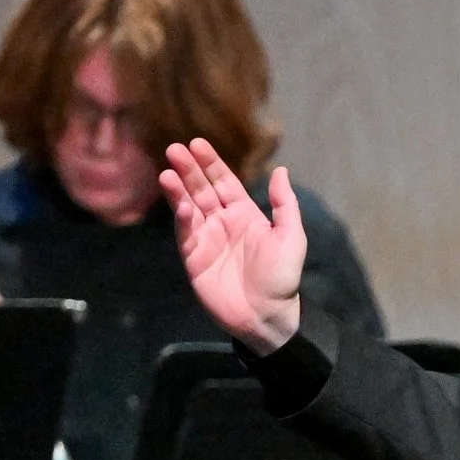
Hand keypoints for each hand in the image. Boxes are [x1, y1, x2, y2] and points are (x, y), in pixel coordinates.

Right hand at [158, 138, 305, 351]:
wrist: (268, 317)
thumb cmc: (283, 278)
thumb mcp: (291, 238)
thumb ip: (285, 205)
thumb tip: (281, 170)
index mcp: (245, 214)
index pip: (224, 182)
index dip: (211, 163)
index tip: (197, 143)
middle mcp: (222, 222)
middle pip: (202, 189)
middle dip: (189, 169)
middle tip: (174, 149)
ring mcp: (206, 238)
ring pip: (188, 206)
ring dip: (177, 189)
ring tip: (167, 171)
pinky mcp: (193, 257)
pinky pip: (185, 232)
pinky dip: (180, 216)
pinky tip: (178, 201)